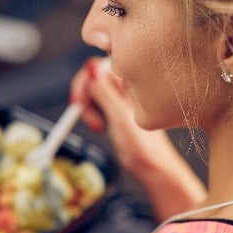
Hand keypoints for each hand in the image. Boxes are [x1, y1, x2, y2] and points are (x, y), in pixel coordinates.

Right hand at [70, 57, 205, 218]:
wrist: (153, 168)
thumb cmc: (145, 148)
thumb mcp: (120, 118)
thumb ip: (105, 93)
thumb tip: (91, 69)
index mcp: (133, 80)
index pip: (100, 64)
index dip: (86, 78)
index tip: (79, 99)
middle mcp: (127, 83)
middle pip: (94, 74)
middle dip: (84, 93)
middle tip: (79, 113)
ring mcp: (122, 95)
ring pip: (94, 88)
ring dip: (88, 105)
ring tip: (97, 125)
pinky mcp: (118, 107)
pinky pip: (98, 100)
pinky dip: (92, 111)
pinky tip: (100, 125)